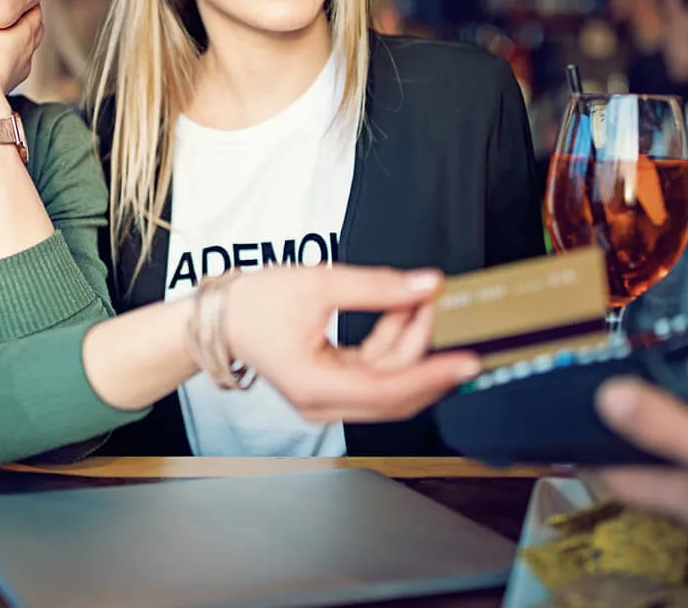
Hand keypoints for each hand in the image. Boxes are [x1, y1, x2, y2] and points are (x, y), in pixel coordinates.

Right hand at [222, 266, 481, 422]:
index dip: (432, 374)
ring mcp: (326, 400)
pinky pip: (374, 373)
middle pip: (395, 393)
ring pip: (388, 382)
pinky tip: (398, 313)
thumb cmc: (255, 303)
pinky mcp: (330, 389)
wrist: (220, 317)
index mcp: (315, 387)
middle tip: (441, 309)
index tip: (467, 360)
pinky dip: (391, 344)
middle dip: (425, 352)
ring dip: (408, 342)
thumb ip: (378, 287)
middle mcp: (322, 404)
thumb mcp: (319, 284)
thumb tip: (426, 285)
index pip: (390, 389)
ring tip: (415, 299)